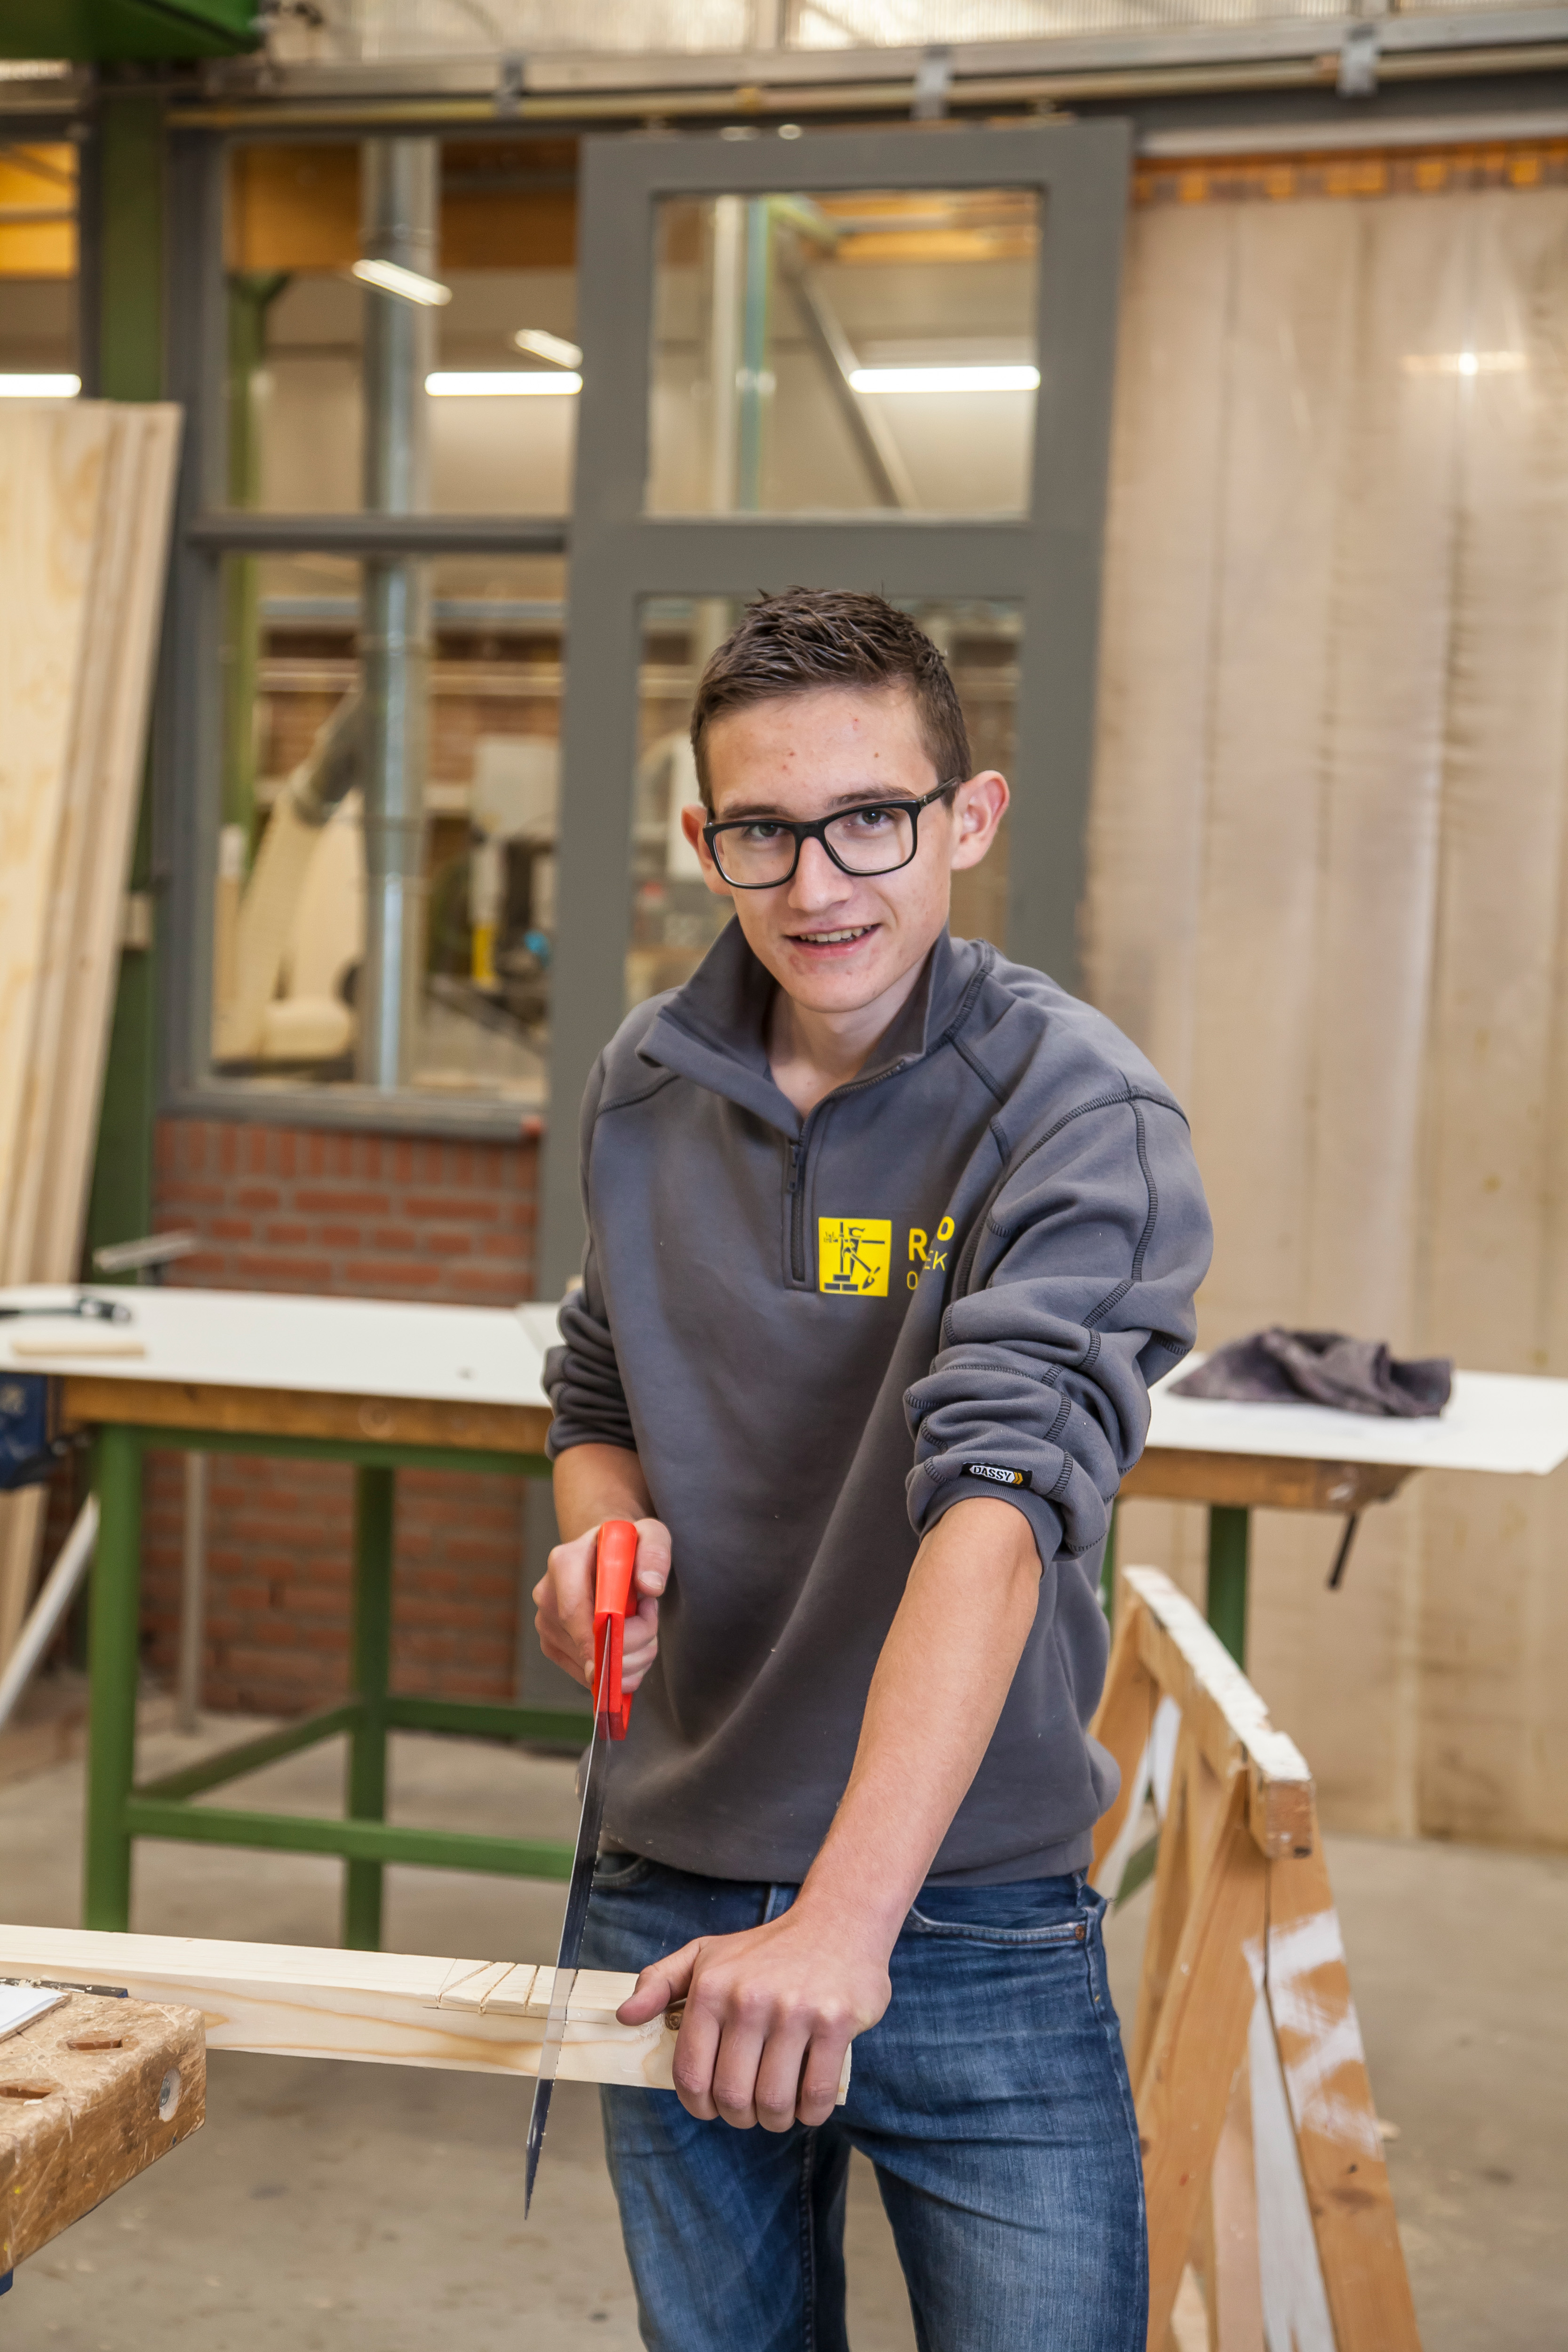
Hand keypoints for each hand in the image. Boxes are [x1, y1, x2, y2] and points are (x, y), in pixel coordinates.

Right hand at [533, 1516, 668, 1696]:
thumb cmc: (628, 1547)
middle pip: (584, 1643)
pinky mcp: (553, 1647)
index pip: (572, 1610)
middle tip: (652, 1620)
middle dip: (629, 1647)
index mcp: (564, 1562)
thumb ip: (655, 1554)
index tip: (617, 1655)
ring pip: (587, 1665)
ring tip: (644, 1628)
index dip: (593, 1639)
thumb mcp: (650, 1536)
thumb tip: (650, 1587)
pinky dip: (618, 1672)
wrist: (605, 1557)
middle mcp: (547, 1595)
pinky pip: (587, 1676)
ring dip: (629, 1660)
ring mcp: (546, 1625)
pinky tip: (631, 1645)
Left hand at [616, 1897, 890, 2130]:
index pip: (690, 2074)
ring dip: (774, 2120)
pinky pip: (815, 2094)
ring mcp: (795, 2011)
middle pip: (732, 2096)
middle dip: (739, 2117)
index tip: (711, 2107)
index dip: (698, 2105)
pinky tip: (806, 2105)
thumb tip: (624, 2016)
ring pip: (773, 2102)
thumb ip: (659, 1982)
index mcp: (712, 1988)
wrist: (837, 1921)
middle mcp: (750, 1999)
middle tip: (748, 2109)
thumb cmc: (765, 1949)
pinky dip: (809, 2114)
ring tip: (778, 2108)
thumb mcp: (705, 1954)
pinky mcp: (835, 2022)